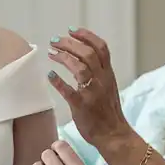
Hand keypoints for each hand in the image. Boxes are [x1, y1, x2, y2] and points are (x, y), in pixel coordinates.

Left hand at [48, 28, 126, 147]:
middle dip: (69, 43)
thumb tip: (83, 56)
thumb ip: (99, 71)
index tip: (71, 30)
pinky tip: (50, 75)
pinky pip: (69, 91)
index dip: (86, 35)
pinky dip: (58, 81)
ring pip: (79, 67)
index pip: (101, 48)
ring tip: (51, 53)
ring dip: (63, 57)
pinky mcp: (82, 106)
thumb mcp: (108, 86)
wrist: (114, 134)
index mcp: (108, 74)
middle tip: (54, 41)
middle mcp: (102, 80)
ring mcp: (93, 93)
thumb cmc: (108, 112)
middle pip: (87, 53)